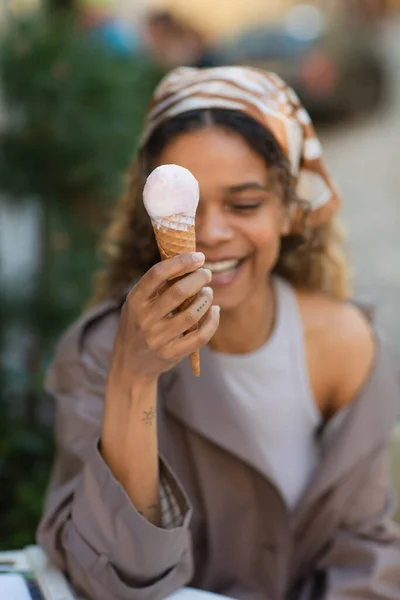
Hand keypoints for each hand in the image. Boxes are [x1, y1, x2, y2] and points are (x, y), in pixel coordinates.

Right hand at [110, 252, 219, 382]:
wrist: (130, 365)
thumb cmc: (138, 326)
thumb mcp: (137, 304)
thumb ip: (156, 287)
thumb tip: (187, 262)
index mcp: (135, 301)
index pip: (158, 273)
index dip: (181, 262)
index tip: (198, 257)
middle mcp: (145, 319)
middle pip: (179, 291)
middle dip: (199, 278)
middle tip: (206, 274)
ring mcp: (158, 338)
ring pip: (192, 313)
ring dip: (206, 298)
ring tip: (208, 292)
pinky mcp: (172, 353)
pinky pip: (200, 335)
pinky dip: (212, 321)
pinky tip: (214, 311)